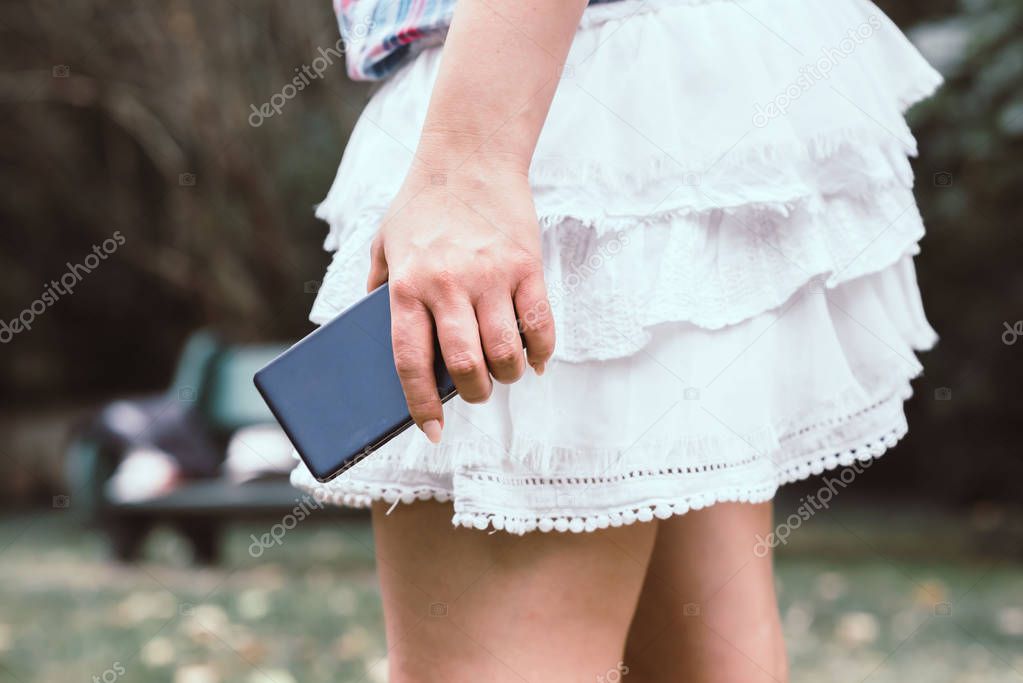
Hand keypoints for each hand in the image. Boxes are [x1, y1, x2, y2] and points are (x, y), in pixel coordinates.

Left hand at [367, 161, 555, 442]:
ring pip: (506, 353)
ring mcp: (490, 276)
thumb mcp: (384, 243)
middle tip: (476, 392)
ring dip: (508, 376)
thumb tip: (375, 340)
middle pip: (466, 366)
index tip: (432, 430)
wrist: (469, 155)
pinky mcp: (526, 265)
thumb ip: (377, 290)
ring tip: (504, 373)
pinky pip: (540, 324)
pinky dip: (540, 352)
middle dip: (474, 395)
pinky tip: (535, 359)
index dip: (421, 405)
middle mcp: (447, 285)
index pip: (411, 362)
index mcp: (406, 285)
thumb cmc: (422, 204)